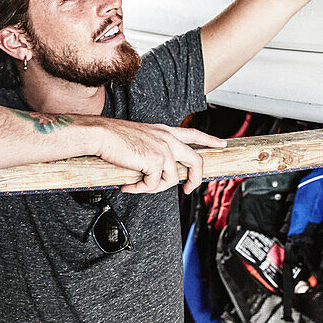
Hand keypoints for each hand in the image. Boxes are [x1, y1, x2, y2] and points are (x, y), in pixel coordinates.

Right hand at [93, 118, 226, 194]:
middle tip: (187, 190)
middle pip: (196, 160)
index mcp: (165, 131)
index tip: (222, 144)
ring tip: (136, 185)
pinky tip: (128, 185)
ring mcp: (164, 149)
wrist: (101, 135)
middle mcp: (168, 138)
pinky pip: (154, 185)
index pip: (193, 133)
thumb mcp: (140, 139)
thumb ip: (153, 152)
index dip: (209, 139)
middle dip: (195, 180)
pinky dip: (140, 189)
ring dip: (154, 188)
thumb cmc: (113, 138)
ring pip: (172, 179)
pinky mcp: (156, 160)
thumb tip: (155, 174)